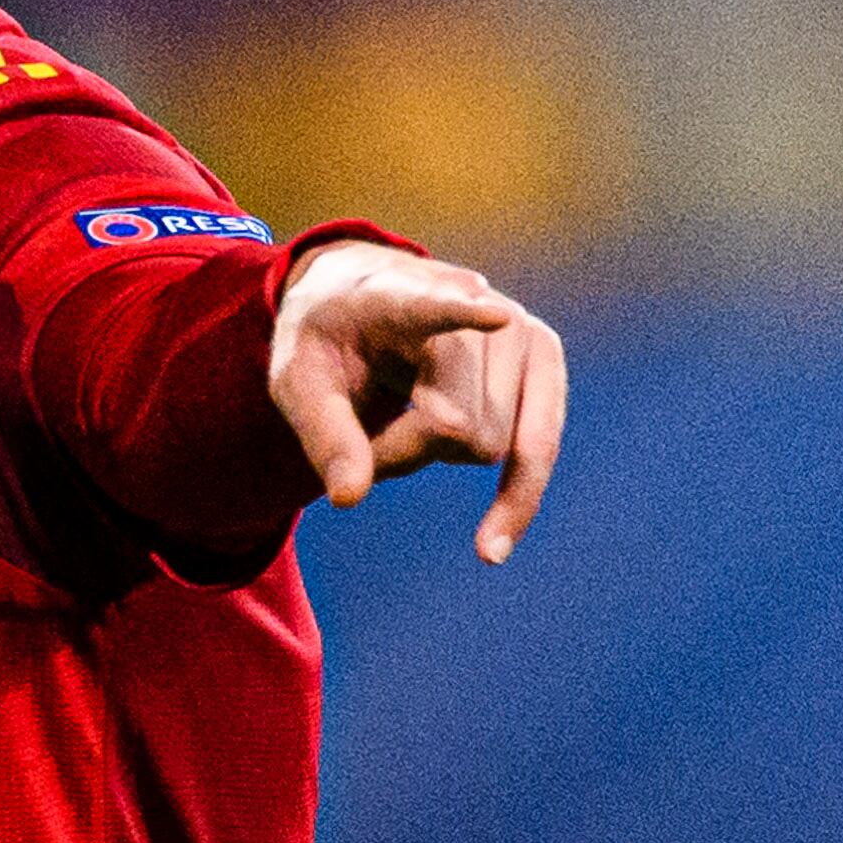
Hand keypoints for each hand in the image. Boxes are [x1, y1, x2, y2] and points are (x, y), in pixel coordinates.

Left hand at [266, 240, 568, 562]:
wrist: (363, 293)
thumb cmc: (328, 340)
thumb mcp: (298, 382)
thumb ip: (324, 437)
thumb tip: (349, 498)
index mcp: (399, 296)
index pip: (431, 308)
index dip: (461, 312)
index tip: (493, 315)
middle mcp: (474, 301)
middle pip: (454, 425)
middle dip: (404, 451)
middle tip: (367, 432)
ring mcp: (518, 328)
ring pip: (489, 445)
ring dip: (440, 457)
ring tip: (406, 417)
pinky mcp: (544, 357)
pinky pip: (539, 449)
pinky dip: (515, 500)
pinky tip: (490, 549)